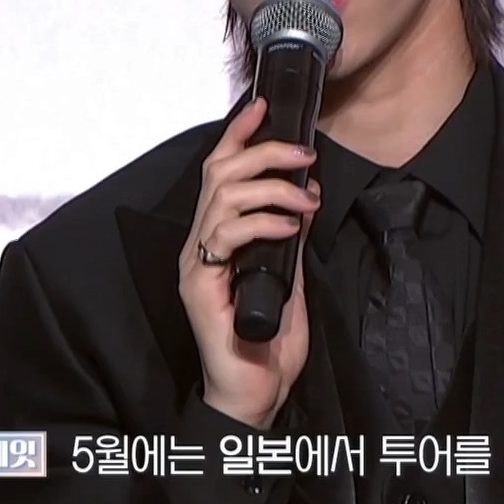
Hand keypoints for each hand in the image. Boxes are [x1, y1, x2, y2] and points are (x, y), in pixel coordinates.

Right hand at [178, 97, 318, 428]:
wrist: (255, 395)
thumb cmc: (268, 342)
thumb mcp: (289, 277)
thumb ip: (288, 239)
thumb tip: (305, 201)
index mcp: (218, 238)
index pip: (222, 171)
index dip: (240, 135)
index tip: (264, 107)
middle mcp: (201, 244)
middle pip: (220, 174)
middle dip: (263, 152)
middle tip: (304, 155)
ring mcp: (198, 264)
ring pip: (224, 198)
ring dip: (271, 188)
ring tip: (306, 199)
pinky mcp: (200, 286)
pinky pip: (226, 237)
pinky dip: (262, 224)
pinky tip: (290, 228)